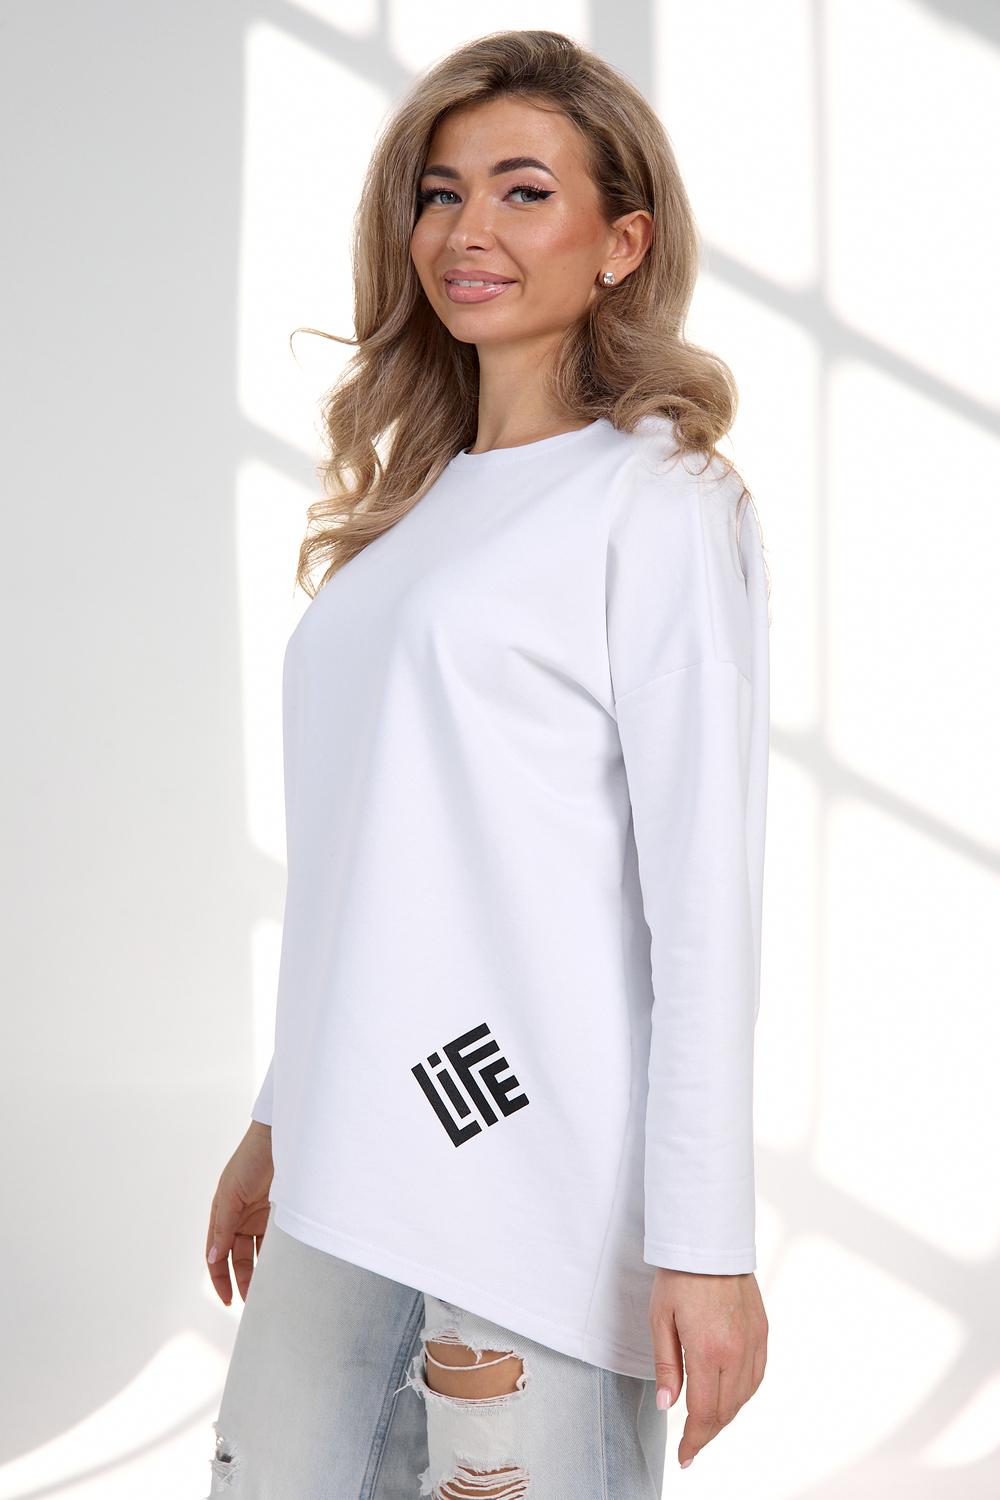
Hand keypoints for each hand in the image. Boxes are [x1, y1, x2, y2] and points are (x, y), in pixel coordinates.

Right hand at [206, 1121, 273, 1305]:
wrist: (283, 1137)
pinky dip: (278, 1256)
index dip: (220, 1277)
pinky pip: (277, 1241)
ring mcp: (261, 1216)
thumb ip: (223, 1226)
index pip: (216, 1254)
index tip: (227, 1299)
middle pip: (238, 1258)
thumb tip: (212, 1258)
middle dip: (244, 1281)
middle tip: (254, 1302)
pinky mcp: (280, 1213)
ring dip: (261, 1271)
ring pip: (258, 1253)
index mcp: (222, 1213)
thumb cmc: (251, 1158)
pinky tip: (283, 1269)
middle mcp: (240, 1218)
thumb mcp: (231, 1193)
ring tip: (270, 1291)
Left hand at [649, 1267, 766, 1468]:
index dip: (694, 1440)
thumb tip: (667, 1405)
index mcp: (708, 1352)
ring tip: (707, 1424)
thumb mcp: (660, 1319)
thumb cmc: (679, 1276)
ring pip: (744, 1397)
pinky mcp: (763, 1331)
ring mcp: (753, 1342)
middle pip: (726, 1411)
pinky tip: (731, 1397)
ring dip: (726, 1416)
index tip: (685, 1456)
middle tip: (691, 1445)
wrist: (710, 1241)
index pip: (704, 1413)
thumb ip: (666, 1366)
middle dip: (708, 1433)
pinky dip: (744, 1394)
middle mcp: (736, 1352)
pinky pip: (757, 1376)